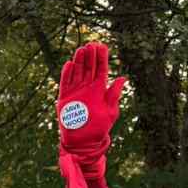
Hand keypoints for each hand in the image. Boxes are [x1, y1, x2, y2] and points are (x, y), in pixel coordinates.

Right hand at [56, 42, 125, 174]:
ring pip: (77, 73)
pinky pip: (65, 84)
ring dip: (79, 61)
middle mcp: (87, 88)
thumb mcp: (111, 111)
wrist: (84, 143)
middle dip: (90, 56)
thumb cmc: (100, 128)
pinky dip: (67, 74)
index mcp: (99, 89)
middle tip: (91, 44)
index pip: (101, 70)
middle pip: (88, 68)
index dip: (101, 58)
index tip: (102, 46)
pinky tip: (70, 64)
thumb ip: (114, 94)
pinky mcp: (65, 99)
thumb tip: (122, 78)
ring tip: (81, 50)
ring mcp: (76, 93)